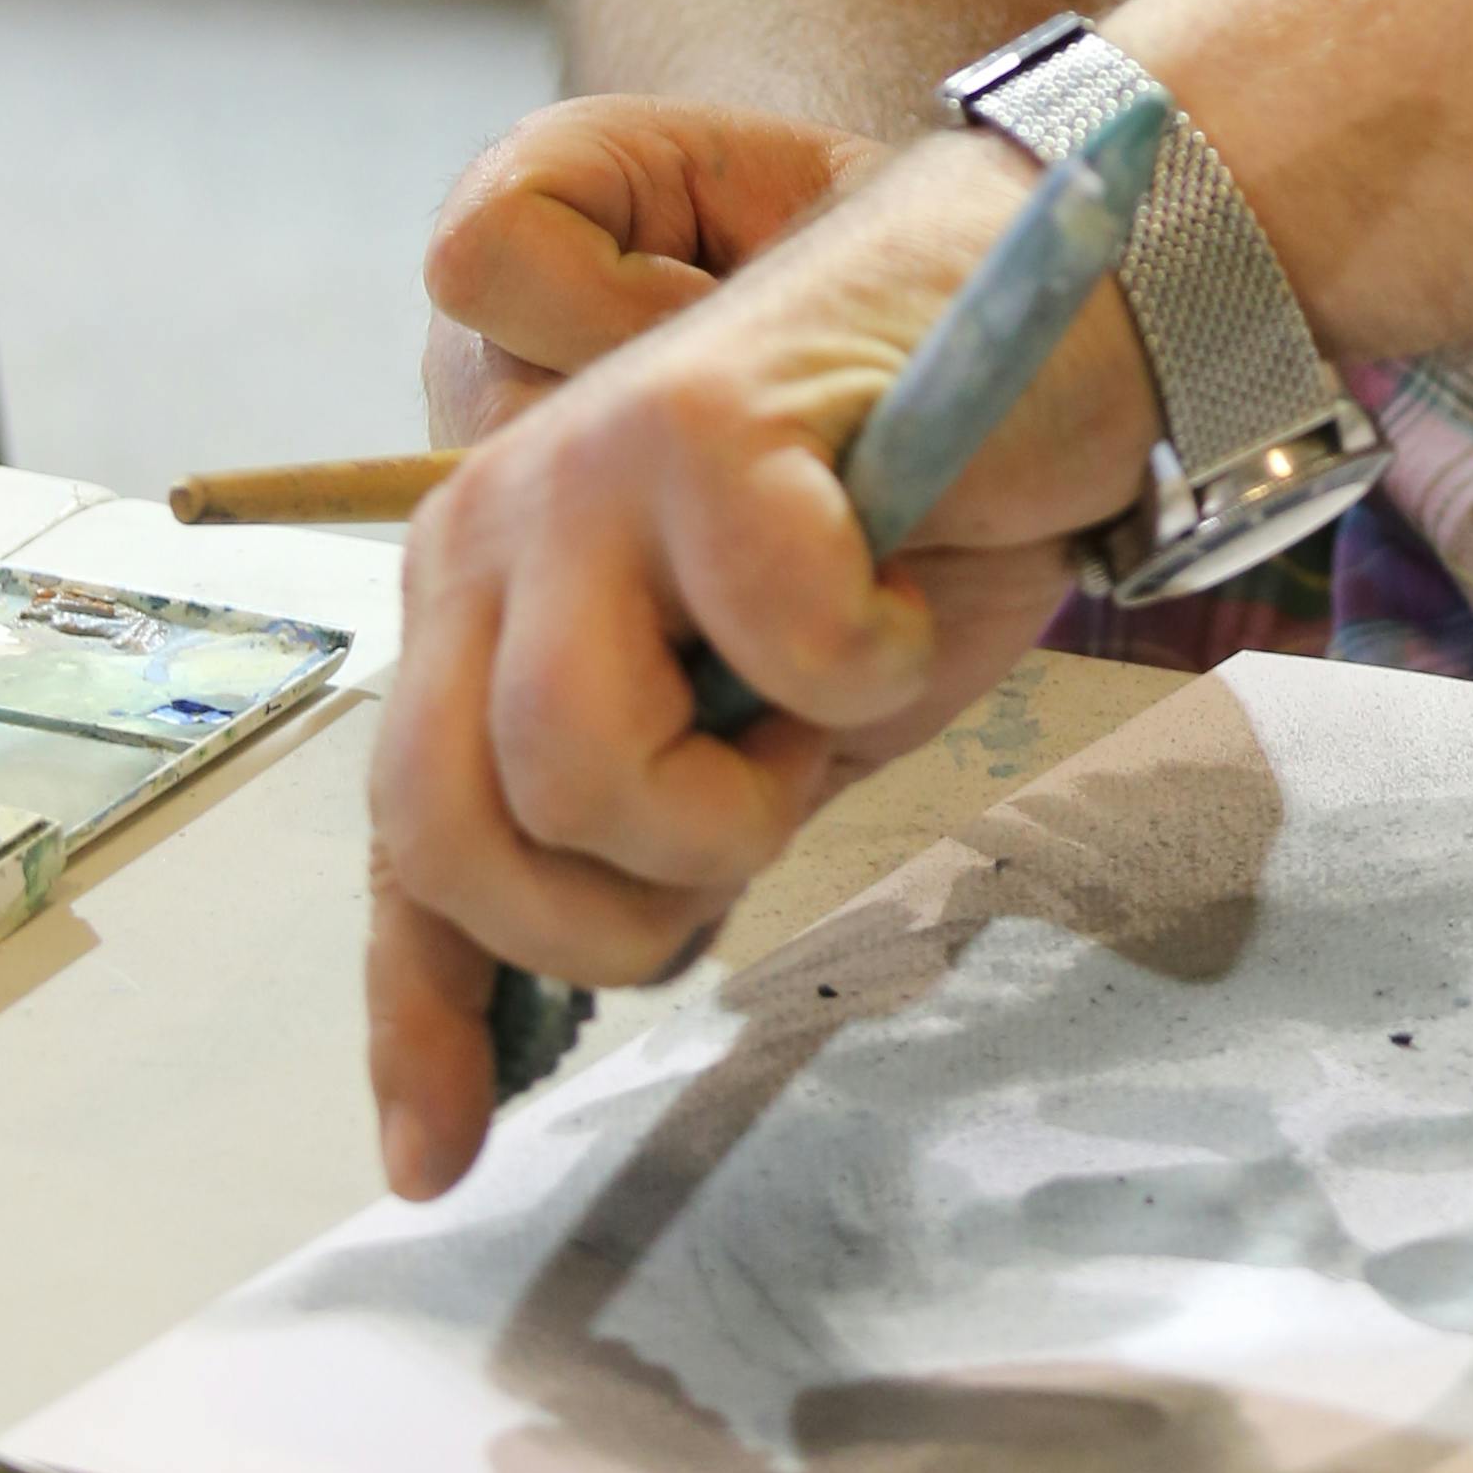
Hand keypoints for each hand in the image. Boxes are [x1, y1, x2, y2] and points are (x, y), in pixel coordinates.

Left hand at [368, 131, 1161, 1200]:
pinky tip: (903, 593)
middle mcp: (493, 522)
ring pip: (576, 766)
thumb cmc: (925, 518)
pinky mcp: (705, 423)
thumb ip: (656, 831)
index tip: (435, 1159)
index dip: (419, 1015)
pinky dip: (867, 660)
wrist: (1060, 313)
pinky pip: (771, 646)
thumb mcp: (768, 724)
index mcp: (491, 596)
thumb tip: (533, 1045)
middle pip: (448, 829)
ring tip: (828, 699)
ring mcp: (584, 464)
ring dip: (740, 794)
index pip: (412, 839)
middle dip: (610, 908)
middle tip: (751, 829)